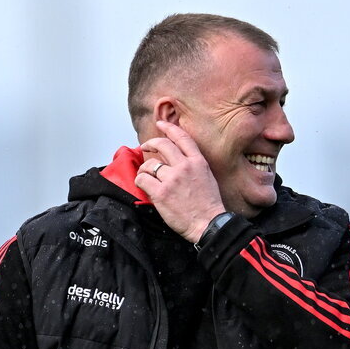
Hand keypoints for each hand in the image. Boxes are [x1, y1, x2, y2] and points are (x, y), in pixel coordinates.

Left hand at [136, 120, 227, 242]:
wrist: (208, 224)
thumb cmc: (209, 205)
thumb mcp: (208, 177)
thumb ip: (194, 165)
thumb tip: (178, 159)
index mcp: (198, 162)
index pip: (182, 138)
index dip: (169, 128)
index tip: (161, 124)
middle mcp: (184, 167)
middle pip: (162, 145)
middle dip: (150, 143)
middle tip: (145, 146)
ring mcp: (172, 179)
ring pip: (149, 165)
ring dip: (145, 170)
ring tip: (146, 176)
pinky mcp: (161, 192)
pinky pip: (142, 179)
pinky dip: (140, 181)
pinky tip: (144, 186)